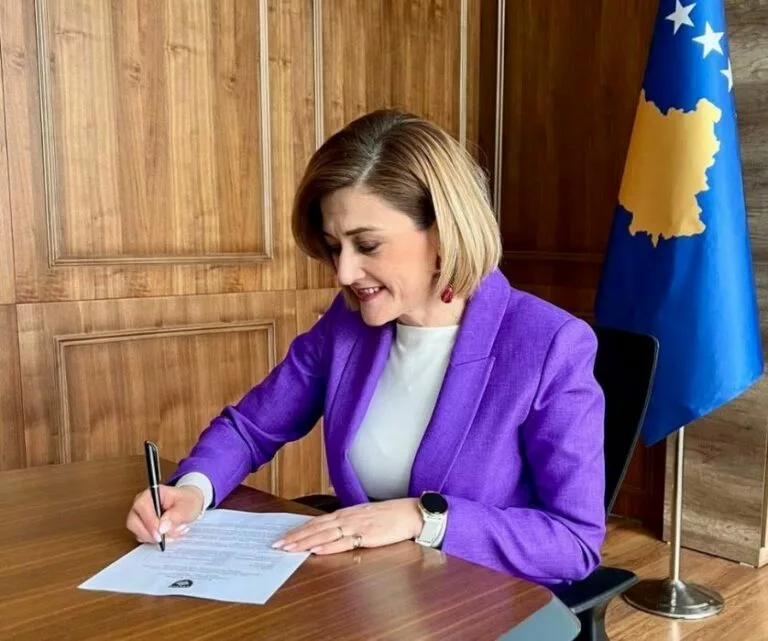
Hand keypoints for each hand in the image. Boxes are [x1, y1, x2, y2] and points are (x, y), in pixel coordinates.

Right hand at [126, 485, 203, 544]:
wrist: (189, 504)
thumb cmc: (188, 501)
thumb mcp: (188, 507)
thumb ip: (176, 515)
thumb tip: (161, 527)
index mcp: (152, 493)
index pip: (142, 506)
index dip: (149, 521)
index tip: (160, 533)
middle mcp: (142, 503)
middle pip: (133, 522)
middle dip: (150, 534)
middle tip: (166, 537)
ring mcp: (140, 516)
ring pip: (137, 532)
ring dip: (155, 538)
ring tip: (173, 534)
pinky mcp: (142, 526)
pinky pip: (143, 537)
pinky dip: (155, 540)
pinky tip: (168, 536)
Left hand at [272, 498, 422, 554]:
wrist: (410, 513)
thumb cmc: (389, 517)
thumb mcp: (364, 518)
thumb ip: (348, 523)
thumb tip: (331, 532)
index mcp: (346, 513)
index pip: (316, 522)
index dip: (298, 530)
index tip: (283, 537)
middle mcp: (347, 518)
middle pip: (315, 528)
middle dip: (295, 537)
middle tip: (277, 545)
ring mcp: (355, 526)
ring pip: (324, 534)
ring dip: (305, 541)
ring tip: (289, 548)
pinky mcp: (366, 535)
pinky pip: (344, 542)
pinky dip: (329, 546)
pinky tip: (317, 550)